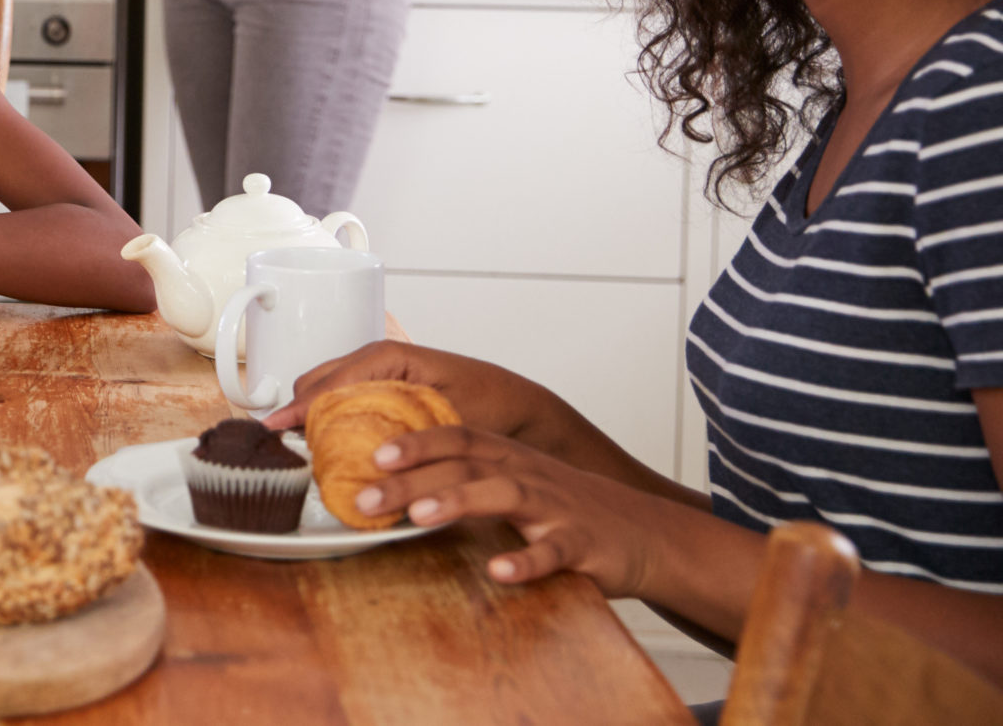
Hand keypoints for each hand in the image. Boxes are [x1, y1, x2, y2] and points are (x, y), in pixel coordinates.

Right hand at [265, 341, 560, 445]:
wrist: (521, 411)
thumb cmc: (491, 406)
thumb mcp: (444, 417)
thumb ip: (400, 428)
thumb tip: (361, 458)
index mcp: (386, 357)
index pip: (326, 382)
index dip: (298, 409)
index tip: (274, 430)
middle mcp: (376, 360)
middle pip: (316, 382)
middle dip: (298, 411)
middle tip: (288, 449)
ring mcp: (378, 373)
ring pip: (325, 390)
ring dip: (312, 416)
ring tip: (303, 449)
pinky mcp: (384, 389)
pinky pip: (343, 399)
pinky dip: (330, 418)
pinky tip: (331, 444)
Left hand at [336, 422, 670, 597]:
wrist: (646, 533)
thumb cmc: (566, 509)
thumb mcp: (514, 484)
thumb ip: (462, 482)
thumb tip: (391, 490)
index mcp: (508, 458)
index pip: (455, 438)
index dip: (414, 442)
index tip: (371, 453)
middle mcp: (528, 474)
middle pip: (465, 465)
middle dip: (412, 479)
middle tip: (363, 498)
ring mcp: (557, 507)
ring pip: (505, 494)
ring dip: (458, 501)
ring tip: (419, 517)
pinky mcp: (584, 544)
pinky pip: (554, 551)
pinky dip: (527, 560)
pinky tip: (500, 570)